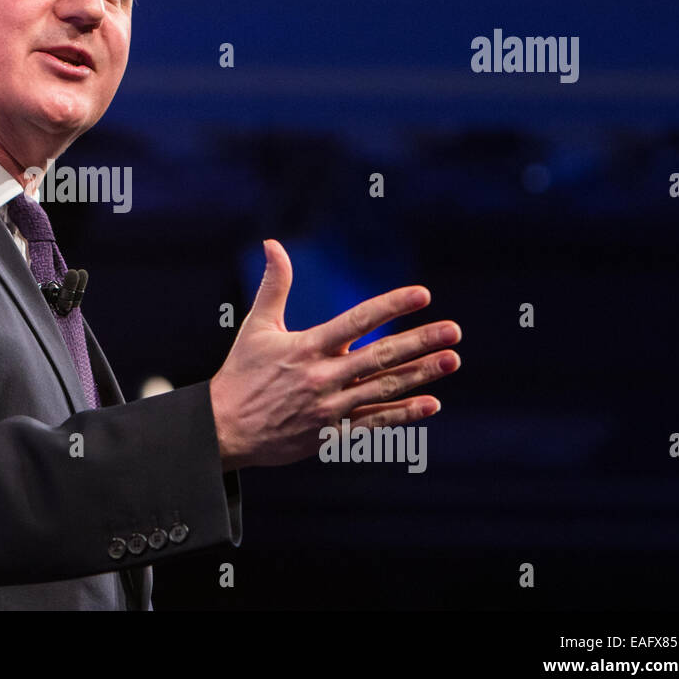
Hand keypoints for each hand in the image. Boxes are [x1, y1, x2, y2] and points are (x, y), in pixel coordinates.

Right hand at [209, 239, 460, 470]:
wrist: (225, 429)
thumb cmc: (241, 373)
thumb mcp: (256, 326)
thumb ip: (273, 285)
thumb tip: (272, 244)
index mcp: (306, 347)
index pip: (356, 321)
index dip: (391, 306)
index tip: (422, 295)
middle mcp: (322, 376)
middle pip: (379, 356)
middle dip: (419, 342)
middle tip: (453, 331)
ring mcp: (329, 407)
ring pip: (383, 389)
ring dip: (420, 375)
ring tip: (451, 360)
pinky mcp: (331, 433)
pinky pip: (374, 423)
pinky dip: (403, 415)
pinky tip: (431, 404)